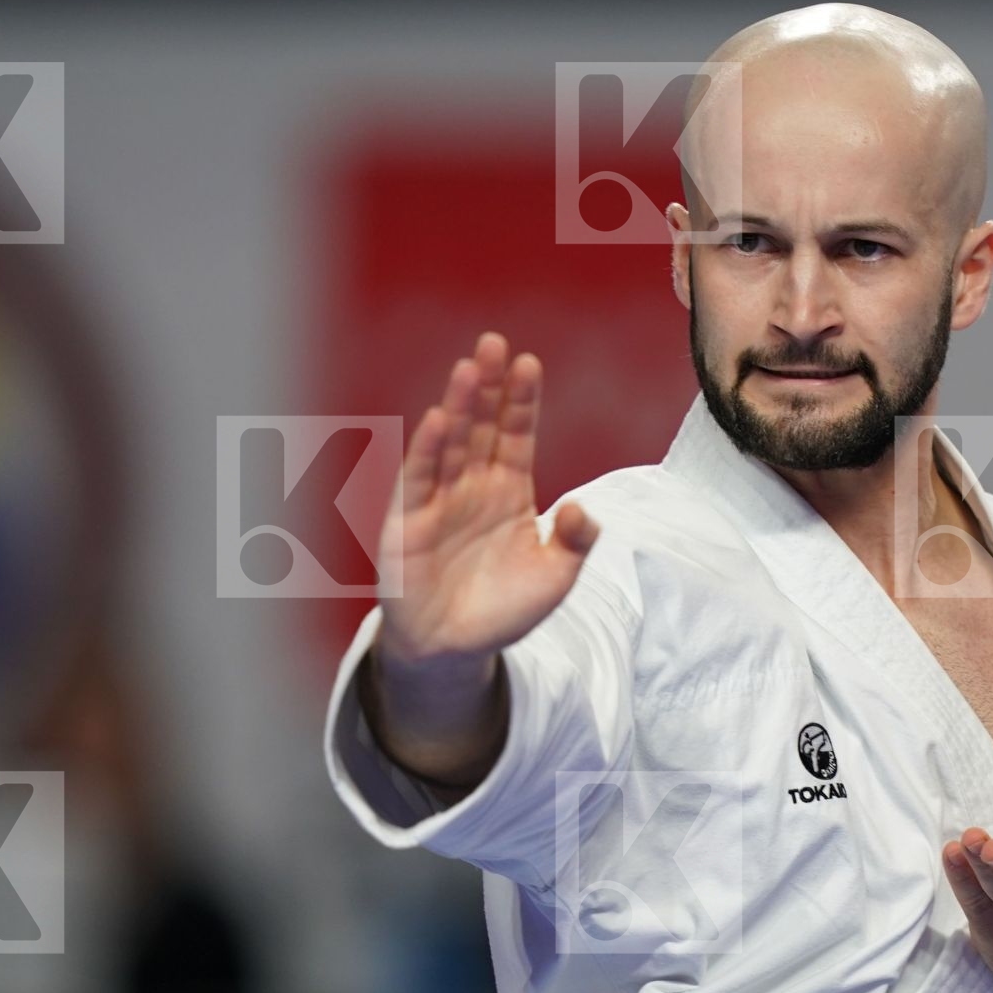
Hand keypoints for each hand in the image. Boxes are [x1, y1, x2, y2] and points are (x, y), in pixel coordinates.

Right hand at [377, 331, 599, 668]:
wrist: (454, 651)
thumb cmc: (503, 610)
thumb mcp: (555, 577)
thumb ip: (576, 542)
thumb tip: (582, 508)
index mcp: (508, 491)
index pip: (515, 434)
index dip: (521, 401)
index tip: (529, 363)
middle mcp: (472, 486)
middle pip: (481, 426)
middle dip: (487, 385)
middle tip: (494, 342)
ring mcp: (440, 501)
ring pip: (450, 443)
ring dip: (458, 405)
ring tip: (469, 368)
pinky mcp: (409, 524)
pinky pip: (419, 481)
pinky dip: (427, 451)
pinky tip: (438, 421)